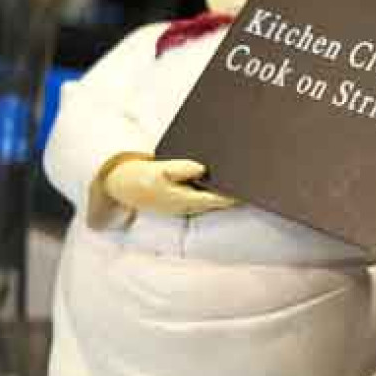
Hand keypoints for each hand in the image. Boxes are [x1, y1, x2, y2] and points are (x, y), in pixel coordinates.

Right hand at [103, 157, 236, 216]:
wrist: (125, 186)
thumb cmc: (144, 177)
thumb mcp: (160, 170)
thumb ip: (181, 169)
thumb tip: (201, 168)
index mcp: (186, 200)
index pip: (219, 200)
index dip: (235, 194)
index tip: (249, 186)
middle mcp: (190, 207)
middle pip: (219, 201)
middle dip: (233, 191)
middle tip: (250, 178)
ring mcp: (188, 206)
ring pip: (213, 200)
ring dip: (224, 191)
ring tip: (240, 176)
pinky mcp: (185, 202)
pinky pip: (205, 198)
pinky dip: (214, 190)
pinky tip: (220, 179)